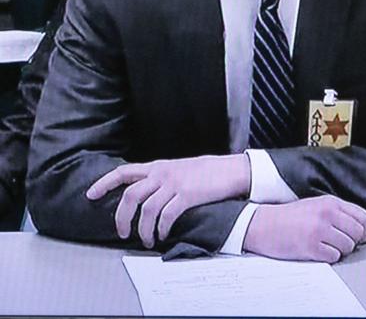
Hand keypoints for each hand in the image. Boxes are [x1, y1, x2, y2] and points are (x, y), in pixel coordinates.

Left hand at [86, 154, 250, 247]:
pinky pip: (166, 216)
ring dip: (143, 230)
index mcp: (158, 166)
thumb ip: (162, 178)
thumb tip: (147, 194)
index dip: (104, 183)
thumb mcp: (181, 169)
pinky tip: (162, 235)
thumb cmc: (209, 171)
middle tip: (122, 232)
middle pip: (130, 196)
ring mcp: (174, 183)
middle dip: (121, 218)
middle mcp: (162, 173)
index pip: (123, 172)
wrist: (233, 170)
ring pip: (146, 210)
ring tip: (146, 240)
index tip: (90, 195)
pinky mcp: (187, 195)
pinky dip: (161, 229)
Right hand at [244, 196, 365, 262]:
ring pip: (347, 247)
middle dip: (352, 242)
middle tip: (340, 244)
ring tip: (326, 247)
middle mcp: (327, 214)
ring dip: (339, 251)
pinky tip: (318, 252)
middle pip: (358, 233)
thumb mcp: (316, 205)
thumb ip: (337, 213)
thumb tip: (360, 228)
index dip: (364, 230)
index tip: (359, 237)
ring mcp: (319, 230)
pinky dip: (329, 257)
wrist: (262, 224)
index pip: (363, 217)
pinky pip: (333, 257)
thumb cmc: (289, 217)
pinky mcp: (310, 246)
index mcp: (331, 202)